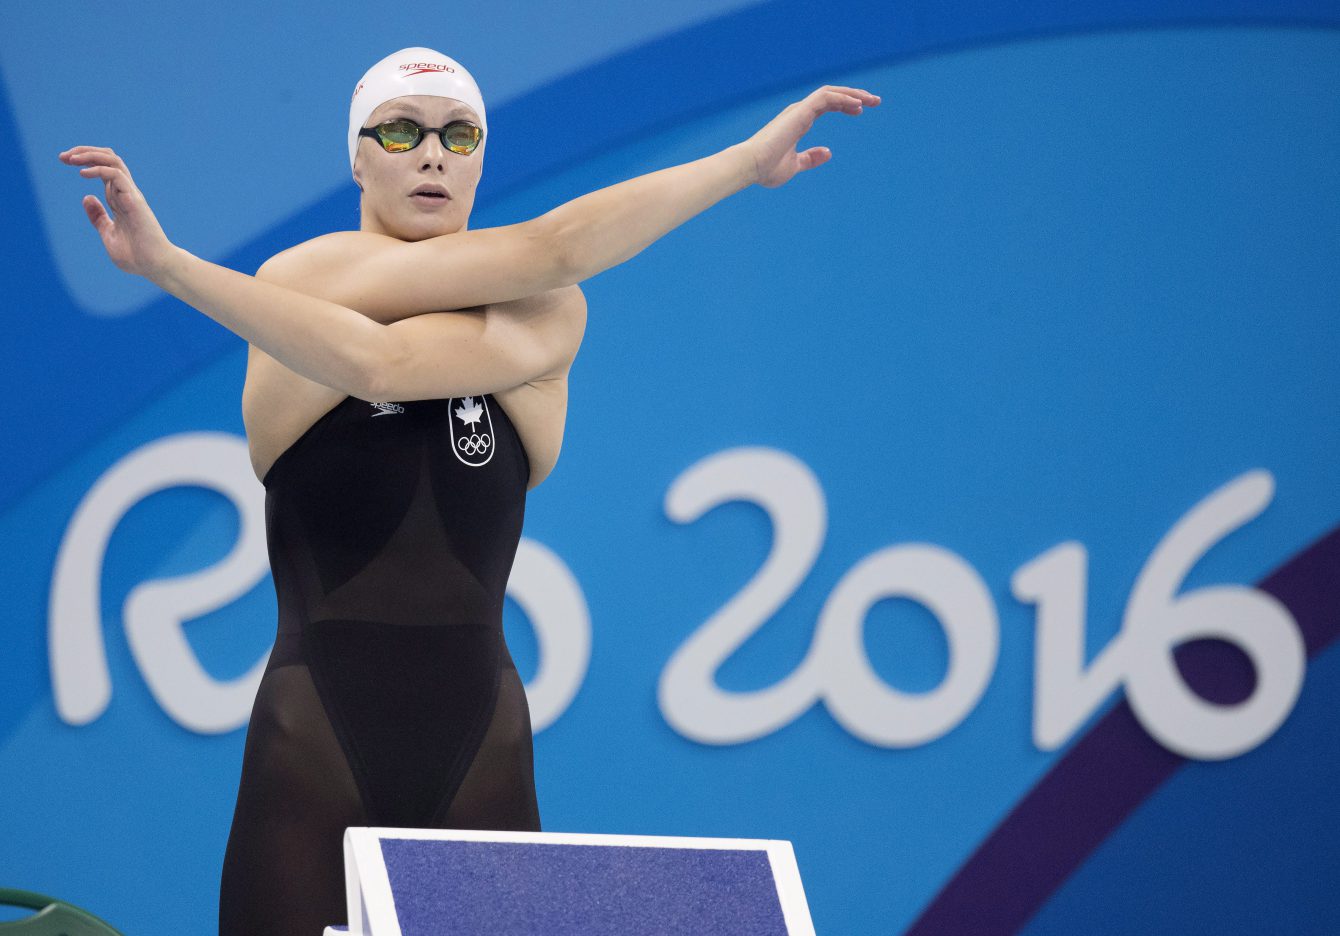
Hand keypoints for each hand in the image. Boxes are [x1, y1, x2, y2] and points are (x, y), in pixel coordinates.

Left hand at [58, 146, 178, 280]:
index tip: (64, 160)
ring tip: (71, 159)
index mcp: (119, 199)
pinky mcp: (134, 200)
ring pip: (113, 161)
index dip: (84, 160)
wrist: (154, 266)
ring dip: (90, 155)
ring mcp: (131, 194)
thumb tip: (87, 198)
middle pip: (108, 158)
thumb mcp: (108, 233)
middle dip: (84, 151)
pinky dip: (99, 169)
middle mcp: (125, 192)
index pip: (103, 168)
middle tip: (63, 157)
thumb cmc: (136, 255)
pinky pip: (117, 175)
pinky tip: (82, 174)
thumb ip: (98, 217)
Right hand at [741, 85, 879, 187]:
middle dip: (854, 96)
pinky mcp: (800, 112)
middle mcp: (799, 112)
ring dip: (853, 94)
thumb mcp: (795, 165)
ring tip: (873, 100)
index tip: (860, 111)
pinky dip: (843, 98)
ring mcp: (799, 110)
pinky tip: (859, 104)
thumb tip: (828, 153)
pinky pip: (826, 98)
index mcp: (798, 121)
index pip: (826, 106)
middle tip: (875, 101)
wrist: (750, 166)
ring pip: (831, 93)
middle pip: (832, 96)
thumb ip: (810, 158)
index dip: (844, 105)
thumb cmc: (766, 169)